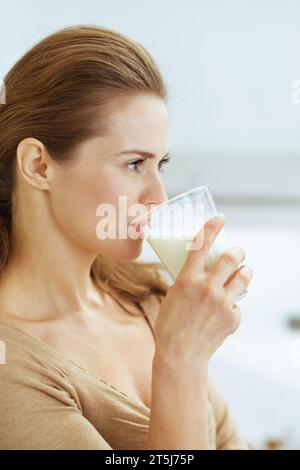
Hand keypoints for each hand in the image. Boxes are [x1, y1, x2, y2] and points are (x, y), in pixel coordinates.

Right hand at [153, 215, 252, 367]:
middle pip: (232, 257)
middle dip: (237, 251)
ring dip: (244, 271)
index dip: (212, 227)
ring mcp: (222, 303)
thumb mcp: (172, 295)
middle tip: (236, 253)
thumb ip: (187, 280)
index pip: (202, 244)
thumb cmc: (170, 324)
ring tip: (241, 272)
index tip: (219, 219)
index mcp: (187, 279)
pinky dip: (232, 304)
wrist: (180, 354)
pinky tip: (223, 312)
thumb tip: (200, 270)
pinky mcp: (232, 317)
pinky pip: (237, 303)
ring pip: (244, 276)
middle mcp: (207, 287)